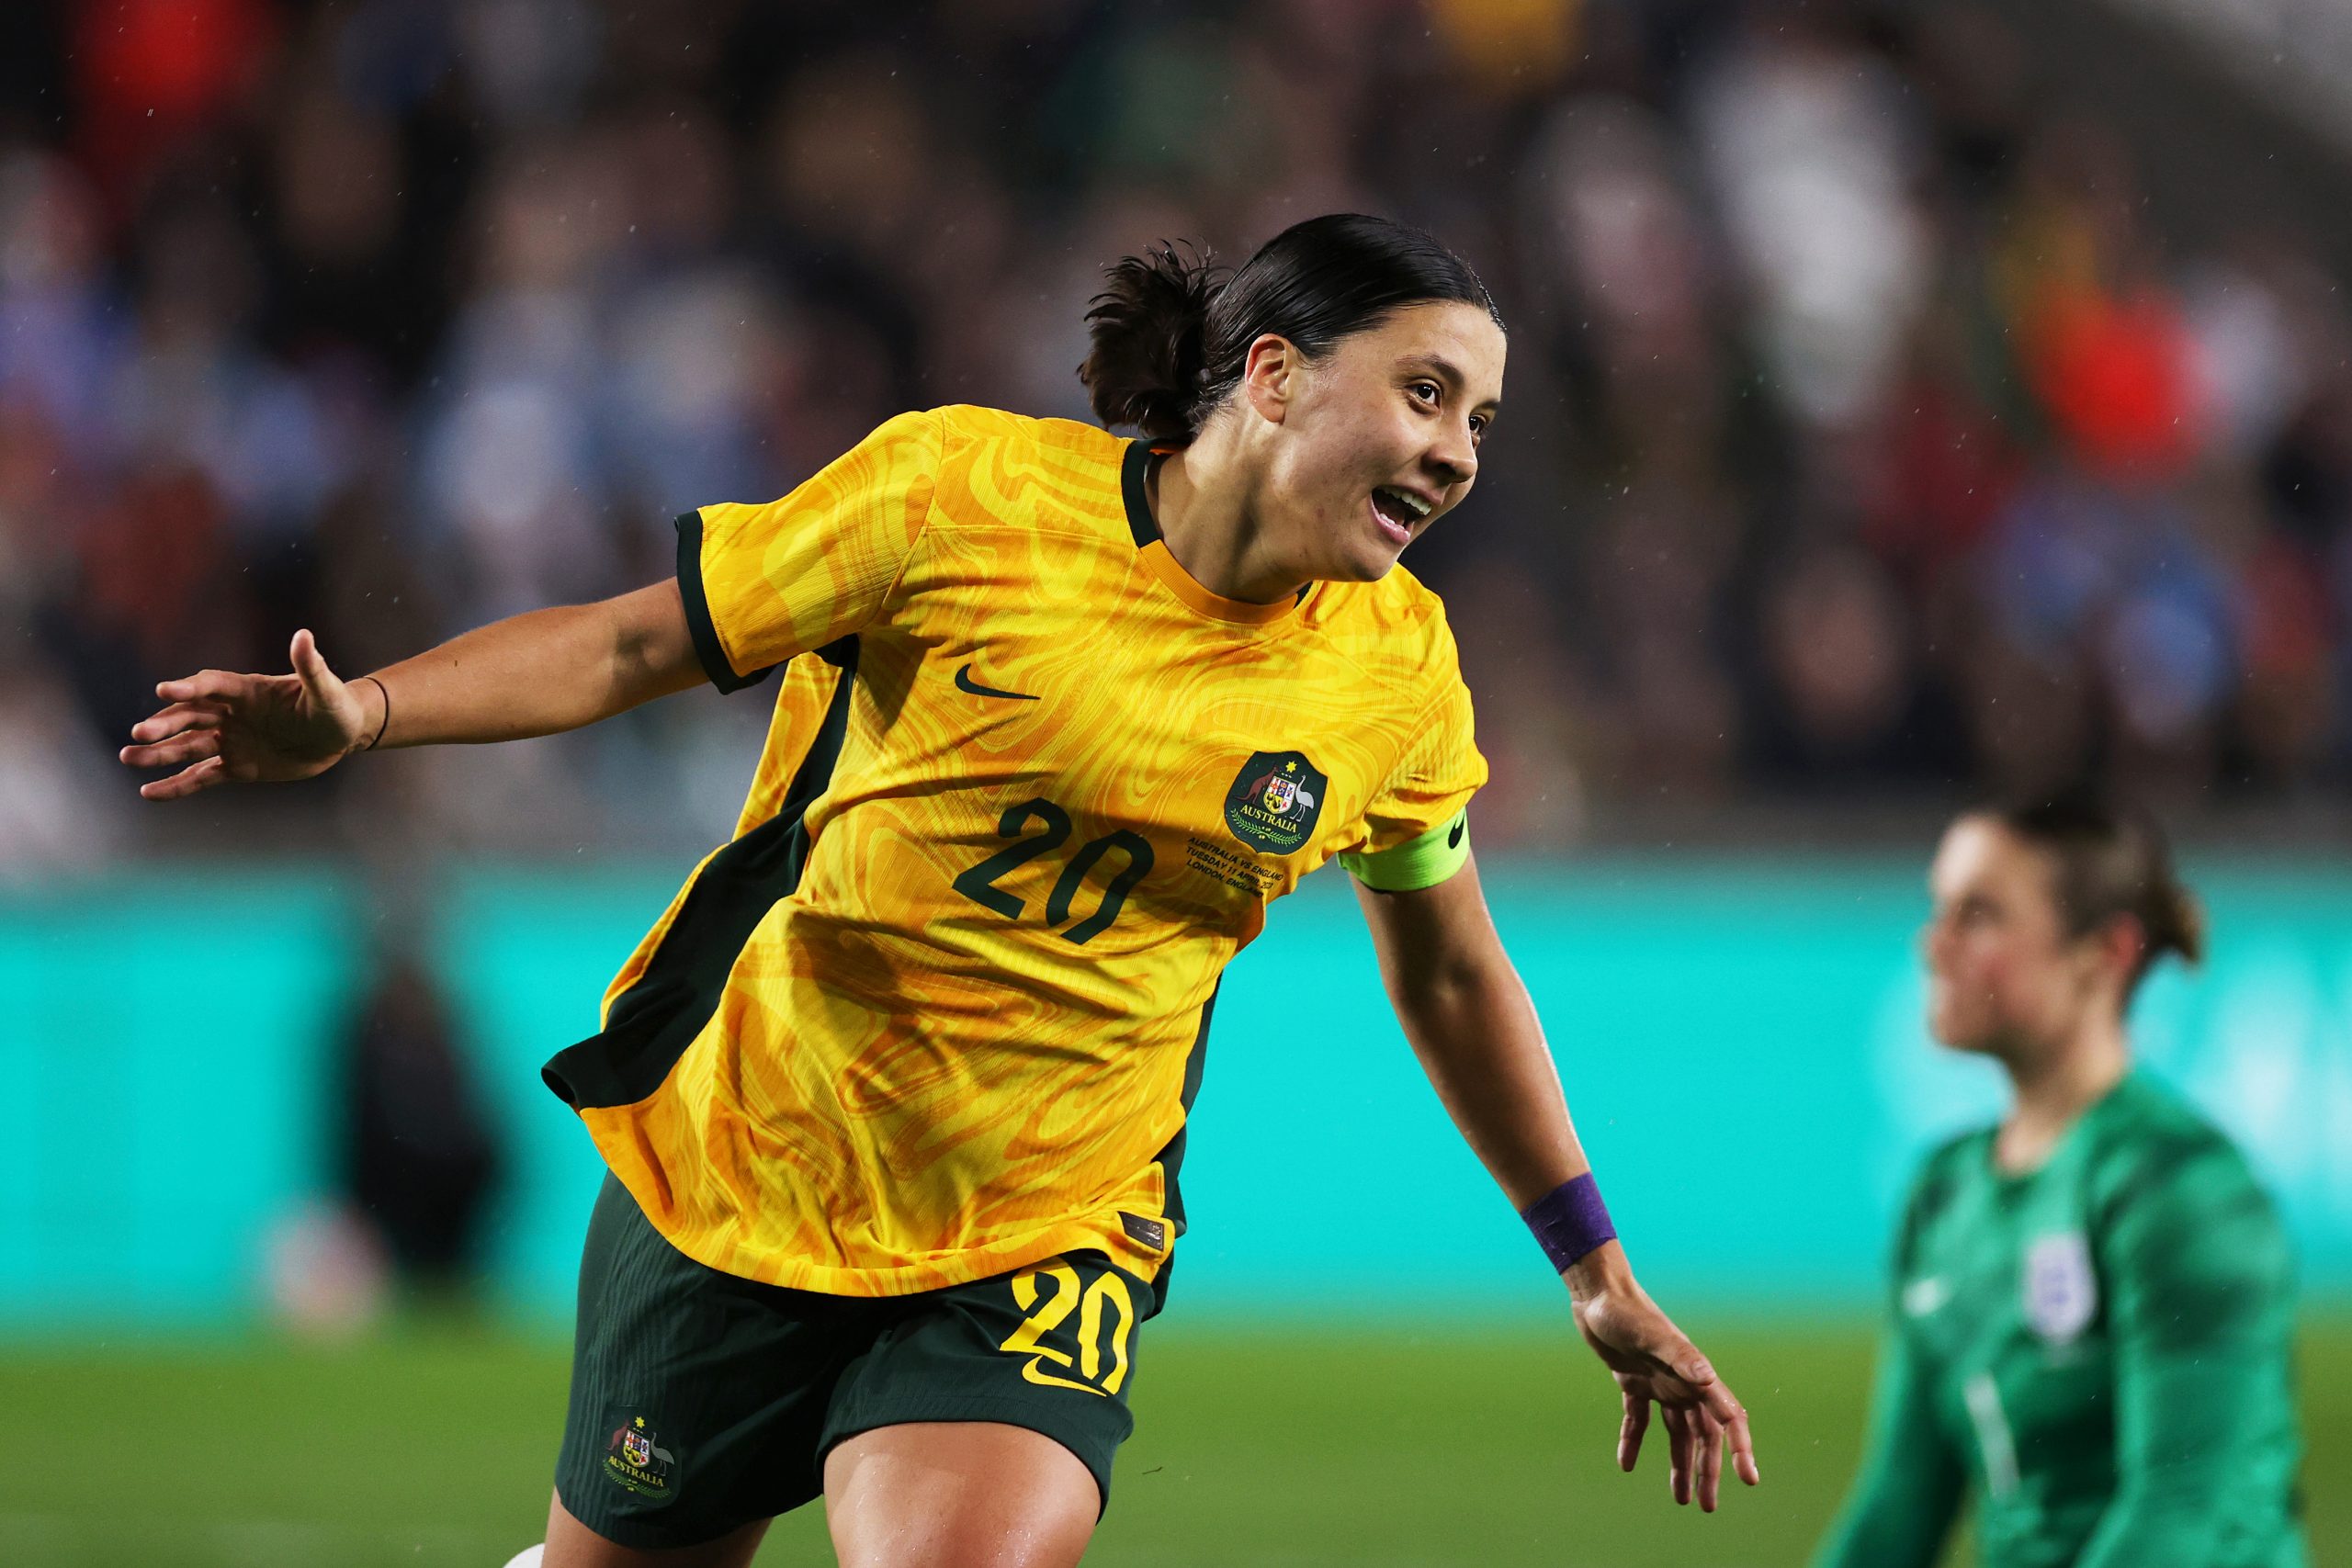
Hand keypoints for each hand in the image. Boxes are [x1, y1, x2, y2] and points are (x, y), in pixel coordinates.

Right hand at [120, 629, 376, 799]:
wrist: (341, 737)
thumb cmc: (335, 707)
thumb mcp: (326, 690)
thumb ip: (311, 667)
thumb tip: (304, 636)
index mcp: (248, 691)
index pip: (212, 686)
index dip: (189, 687)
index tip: (164, 690)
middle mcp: (232, 714)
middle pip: (190, 717)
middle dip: (165, 724)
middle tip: (139, 734)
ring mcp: (231, 740)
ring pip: (187, 747)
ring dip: (159, 753)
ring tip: (128, 758)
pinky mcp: (236, 766)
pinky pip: (201, 777)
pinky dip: (177, 785)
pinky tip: (149, 792)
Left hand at [1566, 1246, 1759, 1510]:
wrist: (1595, 1293)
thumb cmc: (1626, 1312)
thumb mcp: (1653, 1336)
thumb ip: (1681, 1358)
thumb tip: (1710, 1381)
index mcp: (1695, 1375)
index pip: (1727, 1418)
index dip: (1740, 1449)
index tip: (1747, 1479)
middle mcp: (1682, 1383)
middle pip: (1703, 1435)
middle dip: (1707, 1470)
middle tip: (1706, 1505)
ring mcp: (1658, 1383)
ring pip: (1676, 1433)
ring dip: (1679, 1464)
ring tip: (1681, 1499)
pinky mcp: (1633, 1383)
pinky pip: (1639, 1420)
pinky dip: (1635, 1441)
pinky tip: (1626, 1465)